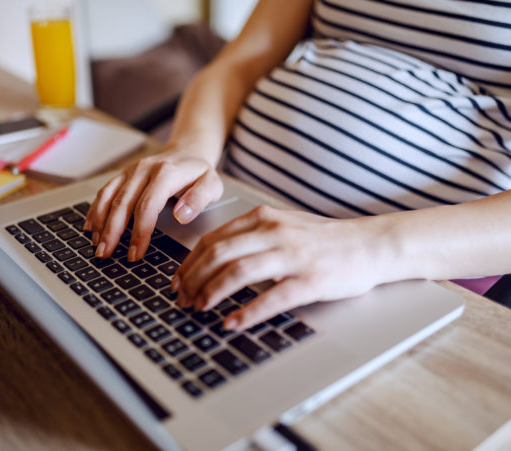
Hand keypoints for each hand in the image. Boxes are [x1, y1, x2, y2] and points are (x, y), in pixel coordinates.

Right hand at [84, 146, 222, 260]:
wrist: (188, 150)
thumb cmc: (199, 173)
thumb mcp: (212, 185)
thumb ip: (199, 199)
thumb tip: (181, 216)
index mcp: (166, 173)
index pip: (147, 206)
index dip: (139, 232)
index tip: (135, 253)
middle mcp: (144, 169)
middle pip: (122, 203)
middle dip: (112, 232)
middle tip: (106, 254)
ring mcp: (131, 171)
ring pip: (109, 197)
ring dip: (100, 222)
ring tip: (97, 245)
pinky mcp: (123, 174)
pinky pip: (104, 191)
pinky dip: (95, 210)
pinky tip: (90, 227)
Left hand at [172, 205, 393, 329]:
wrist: (371, 244)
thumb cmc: (324, 239)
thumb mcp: (283, 224)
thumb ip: (250, 235)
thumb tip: (213, 256)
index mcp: (263, 218)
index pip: (213, 239)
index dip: (188, 262)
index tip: (176, 280)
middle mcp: (274, 233)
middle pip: (218, 254)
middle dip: (192, 279)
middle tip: (181, 299)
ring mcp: (293, 256)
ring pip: (238, 272)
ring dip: (212, 292)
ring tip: (199, 308)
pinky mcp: (310, 280)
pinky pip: (272, 298)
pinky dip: (247, 312)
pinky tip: (232, 322)